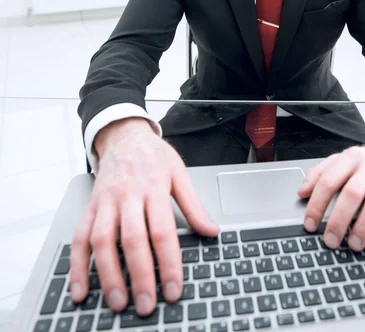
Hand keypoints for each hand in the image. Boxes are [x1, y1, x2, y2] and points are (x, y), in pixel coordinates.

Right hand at [69, 117, 218, 315]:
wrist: (123, 135)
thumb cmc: (153, 156)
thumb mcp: (179, 173)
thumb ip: (193, 205)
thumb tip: (211, 230)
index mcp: (154, 188)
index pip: (163, 231)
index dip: (168, 263)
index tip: (173, 289)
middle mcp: (127, 196)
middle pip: (132, 239)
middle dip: (139, 276)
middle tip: (147, 305)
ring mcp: (105, 202)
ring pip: (102, 241)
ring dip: (108, 275)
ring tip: (118, 302)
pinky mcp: (90, 207)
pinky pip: (79, 238)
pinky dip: (77, 266)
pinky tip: (81, 289)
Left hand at [297, 129, 364, 252]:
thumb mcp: (342, 160)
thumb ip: (320, 174)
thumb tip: (301, 193)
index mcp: (351, 158)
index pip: (329, 180)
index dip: (317, 204)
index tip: (310, 225)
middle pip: (352, 193)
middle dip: (339, 220)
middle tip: (331, 241)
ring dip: (364, 226)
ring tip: (354, 244)